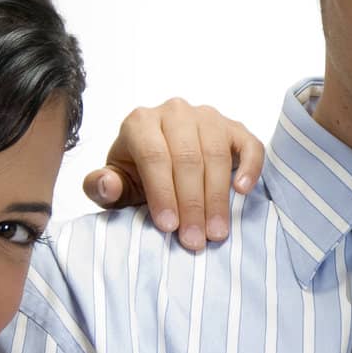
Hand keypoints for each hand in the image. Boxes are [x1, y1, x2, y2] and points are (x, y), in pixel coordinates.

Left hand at [84, 98, 265, 251]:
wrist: (165, 160)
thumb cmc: (139, 175)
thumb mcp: (116, 185)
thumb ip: (102, 187)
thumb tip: (106, 184)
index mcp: (140, 122)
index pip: (154, 157)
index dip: (162, 193)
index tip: (169, 227)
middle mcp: (174, 112)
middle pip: (187, 158)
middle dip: (192, 204)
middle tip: (196, 239)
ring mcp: (207, 117)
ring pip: (216, 154)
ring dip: (217, 197)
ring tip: (216, 231)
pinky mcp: (235, 128)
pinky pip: (250, 145)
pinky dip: (249, 168)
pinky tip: (242, 191)